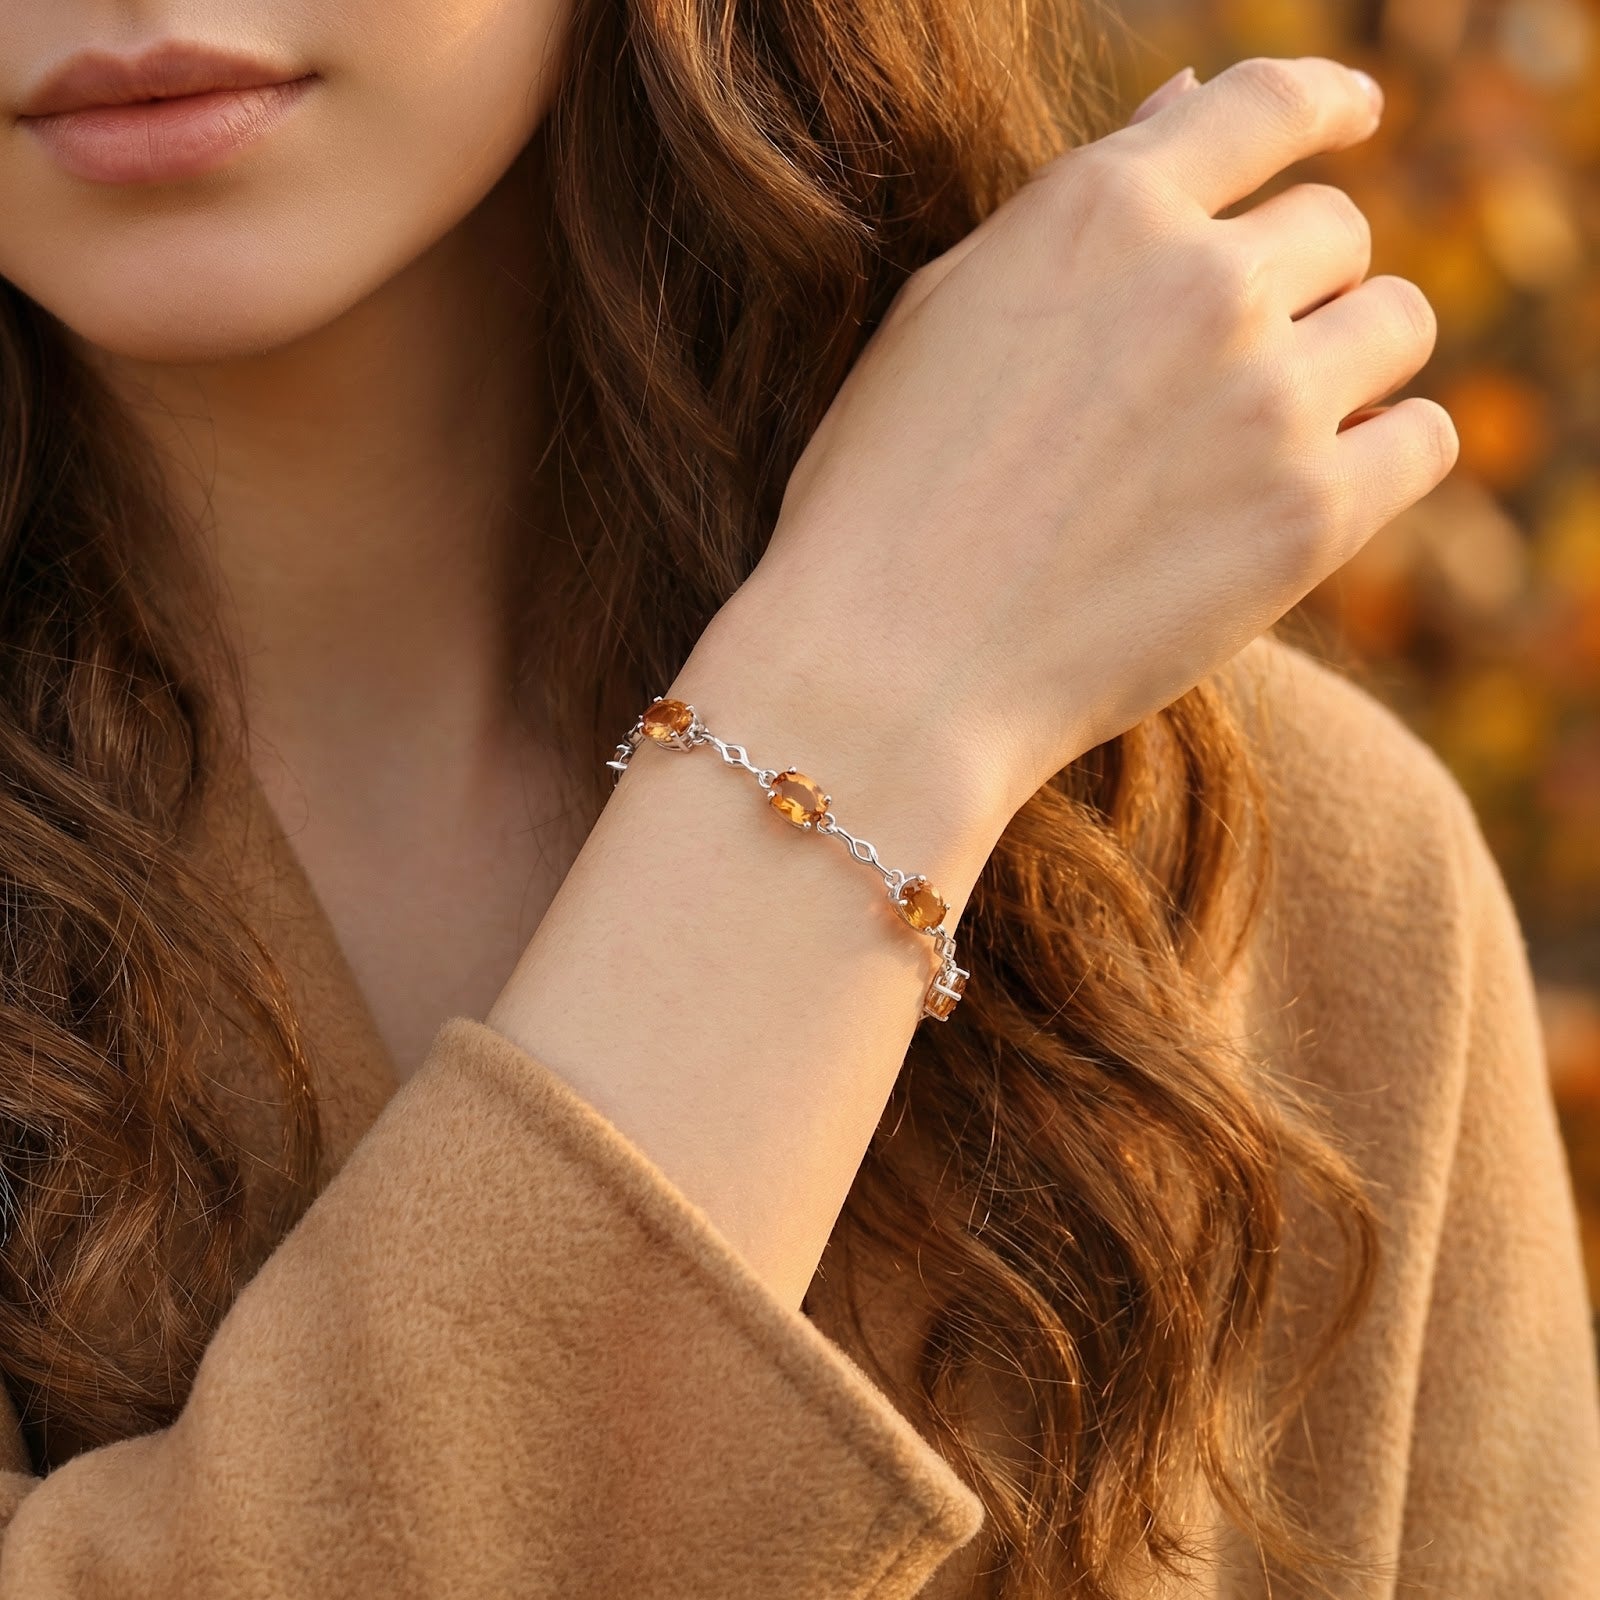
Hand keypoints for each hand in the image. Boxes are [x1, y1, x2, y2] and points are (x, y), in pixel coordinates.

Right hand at [717, 56, 1456, 829]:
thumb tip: (1182, 105)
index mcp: (1100, 212)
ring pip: (1397, 324)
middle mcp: (1200, 283)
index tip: (1352, 116)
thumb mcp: (943, 313)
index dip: (1325, 103)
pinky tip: (1324, 485)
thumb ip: (1074, 208)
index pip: (1266, 106)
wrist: (887, 670)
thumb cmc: (882, 500)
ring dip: (1350, 363)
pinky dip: (1388, 452)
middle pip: (1335, 232)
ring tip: (1274, 429)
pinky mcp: (1308, 518)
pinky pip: (1422, 439)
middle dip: (1300, 284)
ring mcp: (1264, 399)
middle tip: (1237, 363)